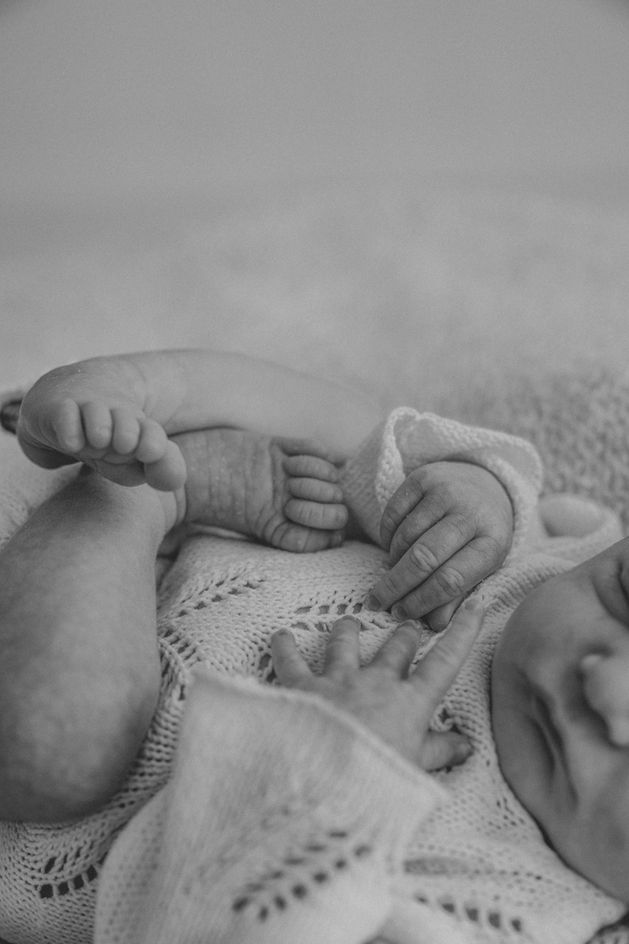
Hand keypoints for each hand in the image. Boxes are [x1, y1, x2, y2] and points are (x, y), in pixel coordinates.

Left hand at [271, 598, 483, 769]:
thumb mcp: (415, 771)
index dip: (461, 633)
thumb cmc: (377, 783)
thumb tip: (467, 745)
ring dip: (348, 631)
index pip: (444, 662)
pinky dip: (285, 647)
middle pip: (395, 650)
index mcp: (410, 703)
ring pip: (345, 646)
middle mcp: (376, 683)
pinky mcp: (304, 688)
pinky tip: (280, 636)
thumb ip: (439, 752)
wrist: (326, 786)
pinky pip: (292, 661)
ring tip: (350, 621)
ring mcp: (339, 682)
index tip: (474, 605)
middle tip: (410, 625)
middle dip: (404, 635)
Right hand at [369, 461, 512, 629]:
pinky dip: (387, 536)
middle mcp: (471, 514)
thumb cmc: (482, 534)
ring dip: (393, 560)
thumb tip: (434, 625)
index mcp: (493, 543)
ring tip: (393, 570)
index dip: (421, 601)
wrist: (487, 483)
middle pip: (423, 558)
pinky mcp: (425, 477)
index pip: (451, 580)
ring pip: (405, 536)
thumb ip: (458, 596)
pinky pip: (394, 513)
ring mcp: (447, 491)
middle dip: (396, 585)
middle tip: (378, 601)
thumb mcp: (482, 566)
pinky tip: (393, 546)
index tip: (401, 613)